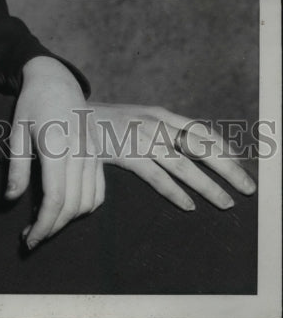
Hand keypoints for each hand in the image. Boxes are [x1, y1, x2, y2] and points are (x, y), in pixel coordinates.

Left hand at [5, 56, 105, 249]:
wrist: (57, 80)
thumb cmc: (32, 104)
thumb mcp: (17, 131)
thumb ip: (17, 168)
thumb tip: (11, 201)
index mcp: (57, 146)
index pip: (55, 199)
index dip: (43, 225)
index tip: (28, 239)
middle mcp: (80, 152)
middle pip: (72, 206)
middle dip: (52, 228)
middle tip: (31, 236)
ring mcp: (93, 154)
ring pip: (88, 202)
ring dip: (68, 220)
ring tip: (45, 222)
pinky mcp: (99, 154)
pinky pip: (99, 192)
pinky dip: (85, 208)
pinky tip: (66, 209)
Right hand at [87, 102, 256, 209]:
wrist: (69, 111)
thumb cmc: (106, 122)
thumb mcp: (136, 118)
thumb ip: (160, 130)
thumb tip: (187, 147)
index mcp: (160, 113)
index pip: (200, 130)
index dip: (224, 147)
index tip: (242, 164)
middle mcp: (155, 122)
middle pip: (200, 146)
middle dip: (227, 167)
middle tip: (248, 188)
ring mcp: (140, 136)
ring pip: (183, 164)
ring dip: (207, 185)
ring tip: (226, 203)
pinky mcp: (125, 152)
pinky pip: (156, 176)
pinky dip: (174, 192)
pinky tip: (188, 206)